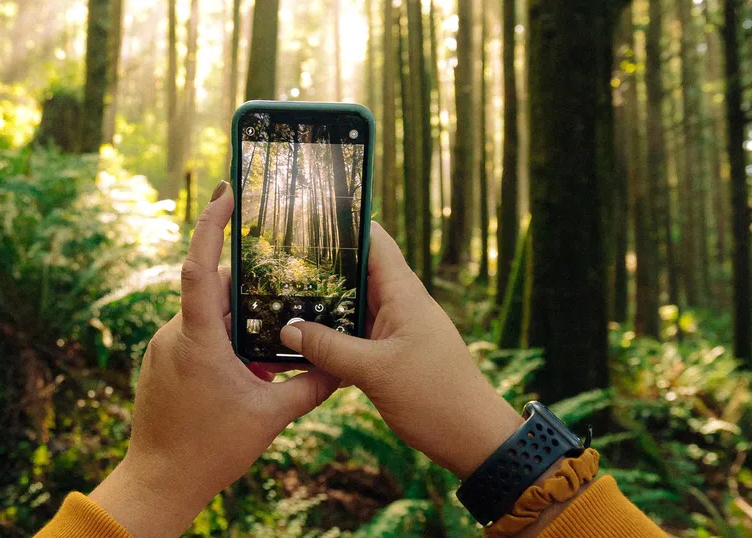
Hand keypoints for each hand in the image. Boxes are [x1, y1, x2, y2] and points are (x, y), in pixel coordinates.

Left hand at [90, 181, 339, 536]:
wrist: (158, 482)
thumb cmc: (209, 449)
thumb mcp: (270, 416)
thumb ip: (310, 386)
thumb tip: (344, 367)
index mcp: (198, 338)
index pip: (201, 266)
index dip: (212, 224)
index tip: (226, 191)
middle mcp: (174, 334)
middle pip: (214, 290)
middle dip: (250, 290)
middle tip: (284, 288)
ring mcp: (163, 348)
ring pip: (205, 314)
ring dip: (238, 321)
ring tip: (270, 341)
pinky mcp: (161, 362)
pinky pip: (195, 334)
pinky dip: (222, 339)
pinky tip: (246, 365)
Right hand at [279, 222, 522, 478]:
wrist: (473, 440)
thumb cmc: (435, 399)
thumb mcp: (375, 372)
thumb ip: (329, 348)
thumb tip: (288, 328)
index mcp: (405, 295)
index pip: (375, 241)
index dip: (345, 223)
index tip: (308, 212)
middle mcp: (400, 305)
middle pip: (358, 272)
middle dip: (323, 266)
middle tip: (278, 259)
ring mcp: (396, 329)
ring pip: (354, 306)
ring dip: (324, 304)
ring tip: (280, 295)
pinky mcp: (391, 354)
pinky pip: (356, 335)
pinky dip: (332, 335)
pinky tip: (303, 340)